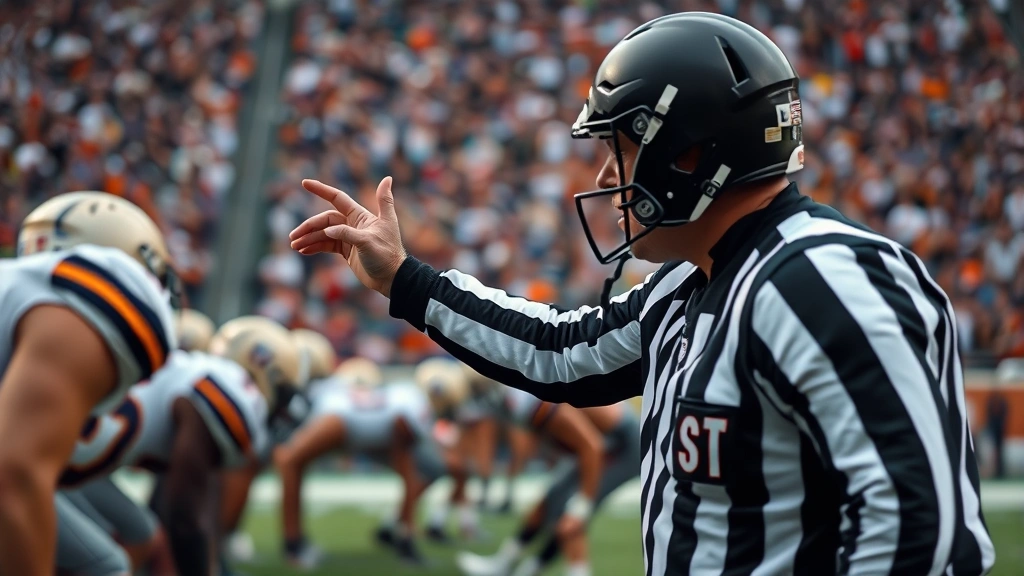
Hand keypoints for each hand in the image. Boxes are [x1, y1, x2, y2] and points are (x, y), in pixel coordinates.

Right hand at [289, 177, 406, 296]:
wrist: (392, 277)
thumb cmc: (387, 255)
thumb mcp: (371, 239)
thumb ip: (349, 230)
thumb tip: (330, 227)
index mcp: (360, 216)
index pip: (337, 198)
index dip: (321, 190)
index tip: (304, 183)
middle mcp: (354, 224)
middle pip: (325, 220)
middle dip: (309, 227)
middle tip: (294, 237)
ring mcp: (349, 237)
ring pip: (324, 233)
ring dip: (309, 238)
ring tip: (295, 246)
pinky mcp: (347, 250)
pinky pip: (327, 245)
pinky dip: (315, 247)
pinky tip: (304, 250)